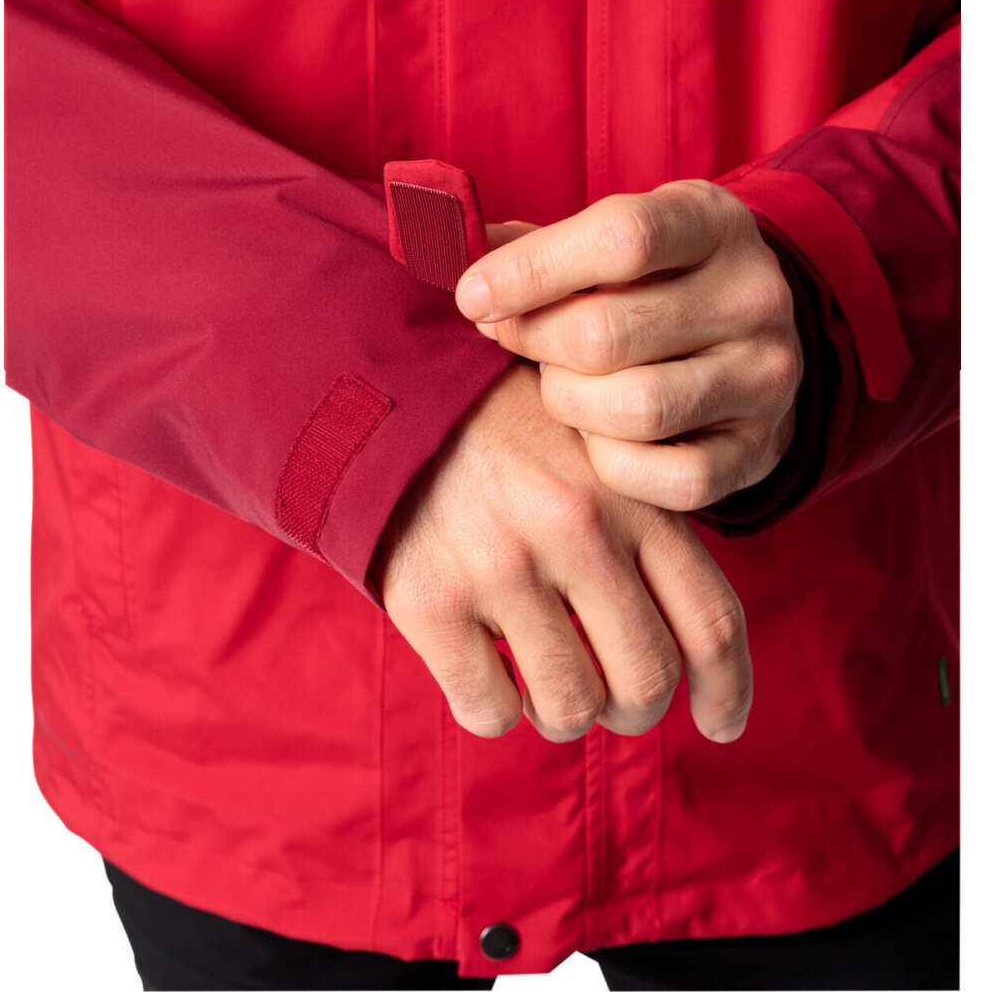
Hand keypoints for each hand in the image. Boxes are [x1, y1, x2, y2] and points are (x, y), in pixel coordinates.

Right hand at [370, 363, 751, 743]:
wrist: (394, 398)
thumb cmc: (507, 435)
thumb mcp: (598, 454)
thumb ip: (648, 529)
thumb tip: (695, 649)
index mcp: (631, 496)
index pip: (712, 621)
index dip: (729, 690)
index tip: (723, 726)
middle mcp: (577, 532)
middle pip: (647, 680)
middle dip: (634, 712)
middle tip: (610, 701)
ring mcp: (504, 567)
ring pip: (571, 707)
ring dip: (562, 714)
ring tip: (539, 683)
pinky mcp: (432, 600)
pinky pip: (488, 711)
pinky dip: (493, 710)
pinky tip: (482, 672)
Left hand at [456, 182, 802, 511]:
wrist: (752, 340)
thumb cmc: (653, 281)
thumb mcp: (610, 238)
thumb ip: (532, 243)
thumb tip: (442, 246)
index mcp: (713, 224)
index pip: (621, 238)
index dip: (529, 269)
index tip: (470, 295)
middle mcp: (753, 298)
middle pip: (608, 333)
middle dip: (533, 341)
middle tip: (510, 338)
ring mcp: (765, 379)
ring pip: (633, 408)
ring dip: (567, 402)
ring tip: (560, 384)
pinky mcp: (759, 451)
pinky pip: (666, 477)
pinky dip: (610, 462)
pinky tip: (596, 434)